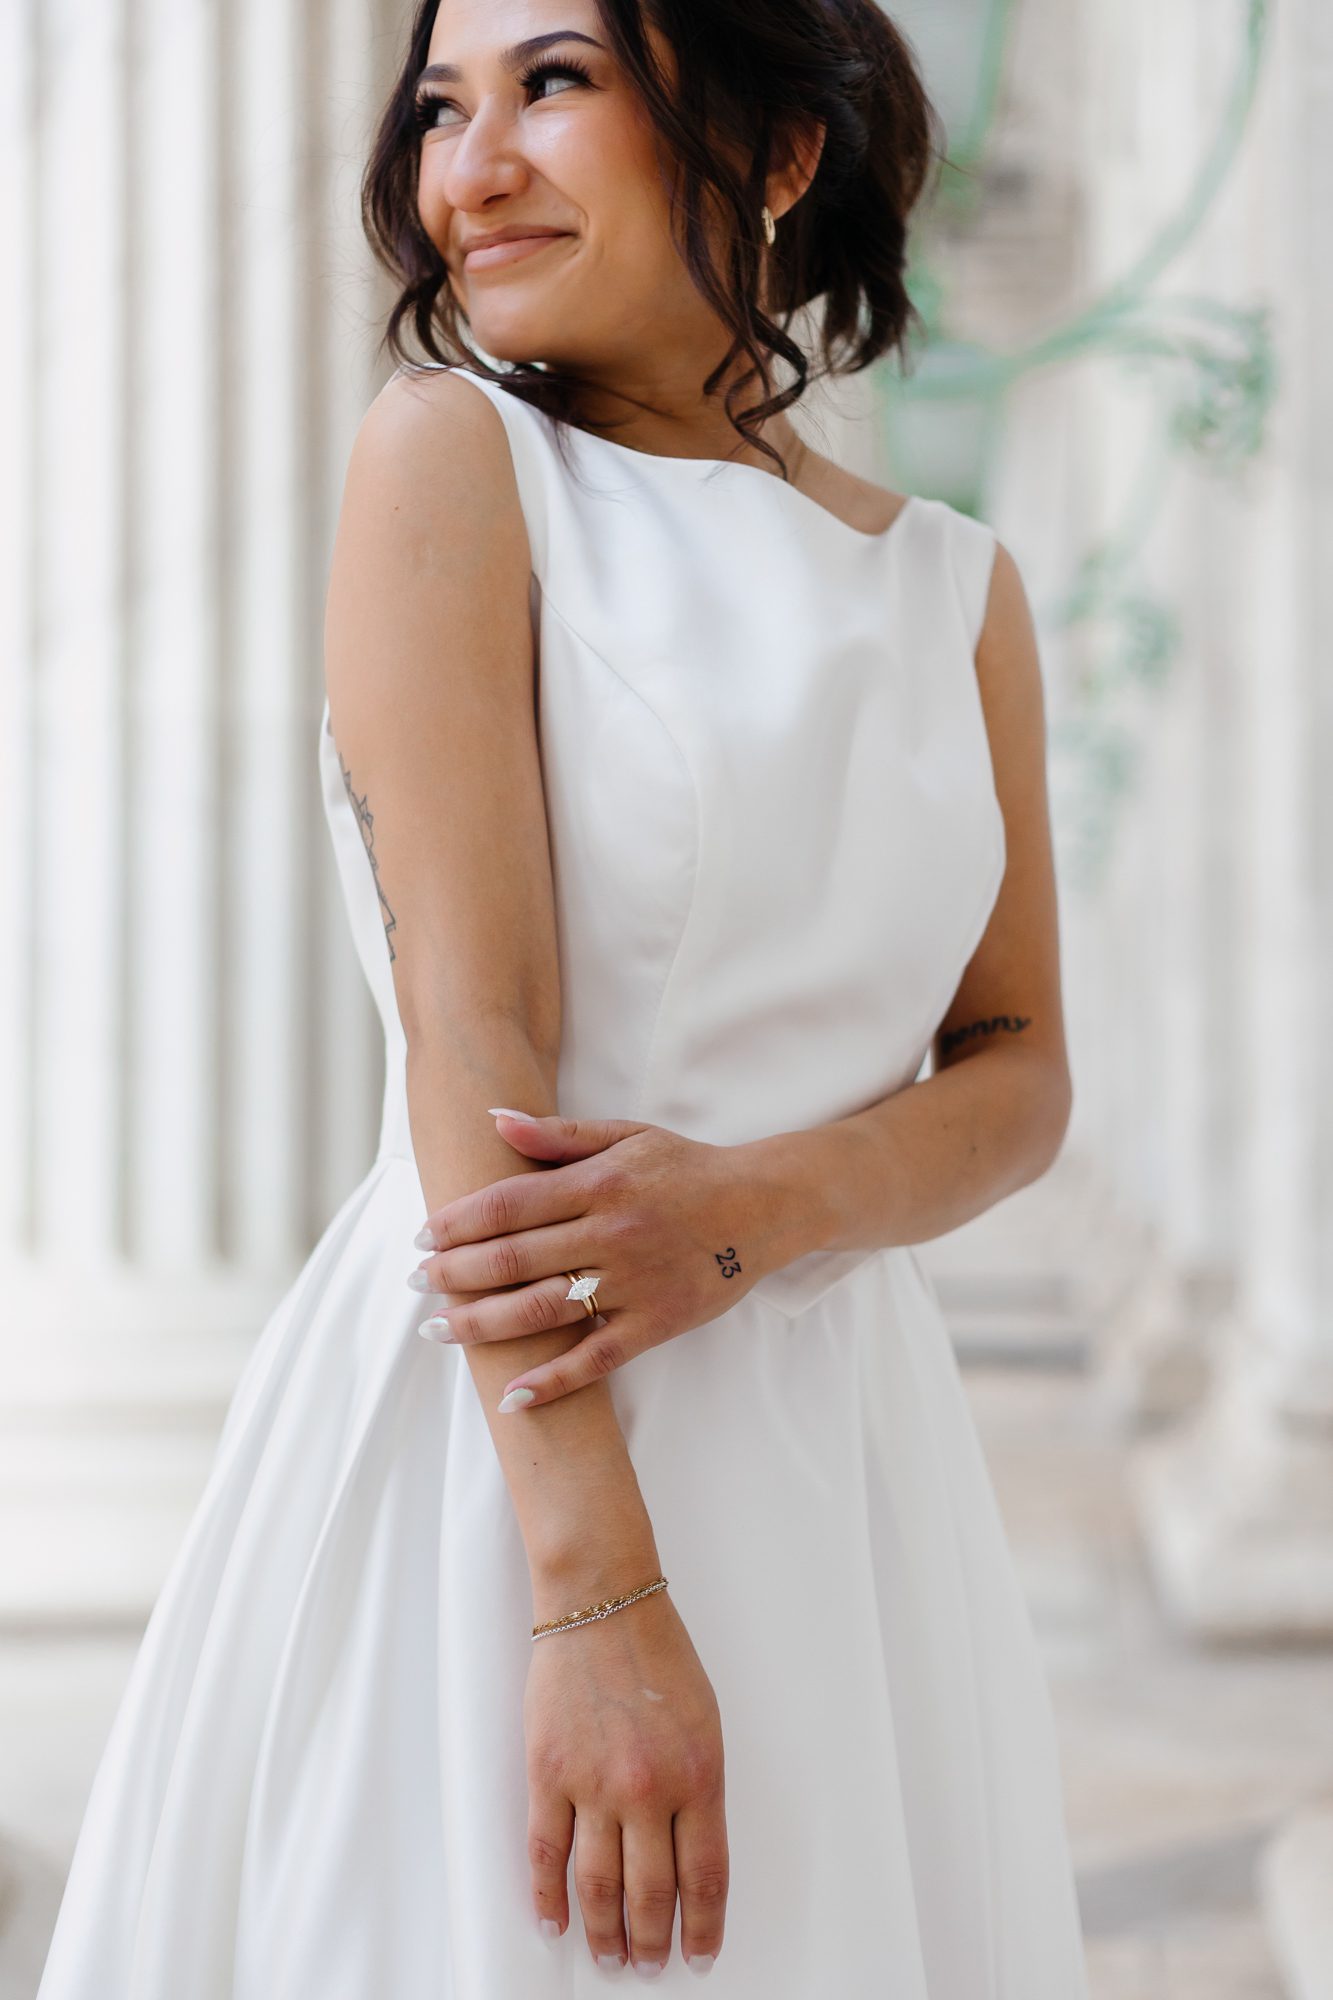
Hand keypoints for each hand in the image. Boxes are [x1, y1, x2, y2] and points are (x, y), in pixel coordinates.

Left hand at [409, 1108, 798, 1408]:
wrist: (764, 1206)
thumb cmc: (686, 1168)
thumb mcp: (625, 1135)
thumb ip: (557, 1134)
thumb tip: (493, 1120)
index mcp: (599, 1183)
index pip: (508, 1205)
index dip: (457, 1223)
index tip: (422, 1237)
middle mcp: (611, 1233)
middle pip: (514, 1259)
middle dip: (454, 1274)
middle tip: (416, 1284)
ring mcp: (633, 1282)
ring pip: (543, 1310)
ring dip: (482, 1324)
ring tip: (439, 1330)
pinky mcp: (656, 1323)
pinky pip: (596, 1359)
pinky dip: (553, 1380)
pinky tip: (512, 1396)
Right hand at [524, 1581, 727, 1974]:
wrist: (602, 1601)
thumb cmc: (657, 1653)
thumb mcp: (705, 1722)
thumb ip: (698, 1789)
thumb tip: (689, 1855)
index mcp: (698, 1776)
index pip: (706, 1878)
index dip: (702, 1928)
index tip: (699, 1955)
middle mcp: (647, 1789)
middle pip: (651, 1895)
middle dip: (652, 1943)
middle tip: (648, 1966)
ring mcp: (593, 1784)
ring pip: (598, 1887)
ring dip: (604, 1933)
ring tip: (608, 1957)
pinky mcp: (547, 1772)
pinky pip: (546, 1852)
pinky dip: (548, 1897)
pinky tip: (556, 1922)